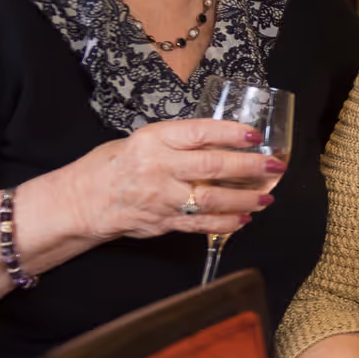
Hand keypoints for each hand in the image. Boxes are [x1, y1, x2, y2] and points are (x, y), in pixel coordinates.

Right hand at [64, 118, 281, 240]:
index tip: (255, 135)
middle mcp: (158, 168)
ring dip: (244, 200)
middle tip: (275, 166)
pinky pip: (201, 224)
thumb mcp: (144, 139)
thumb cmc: (117, 164)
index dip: (229, 133)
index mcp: (153, 139)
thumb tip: (224, 141)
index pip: (198, 133)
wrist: (84, 200)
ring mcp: (161, 198)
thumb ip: (180, 141)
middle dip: (249, 167)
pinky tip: (243, 219)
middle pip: (211, 167)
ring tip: (266, 198)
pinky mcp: (163, 222)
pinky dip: (225, 223)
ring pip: (211, 200)